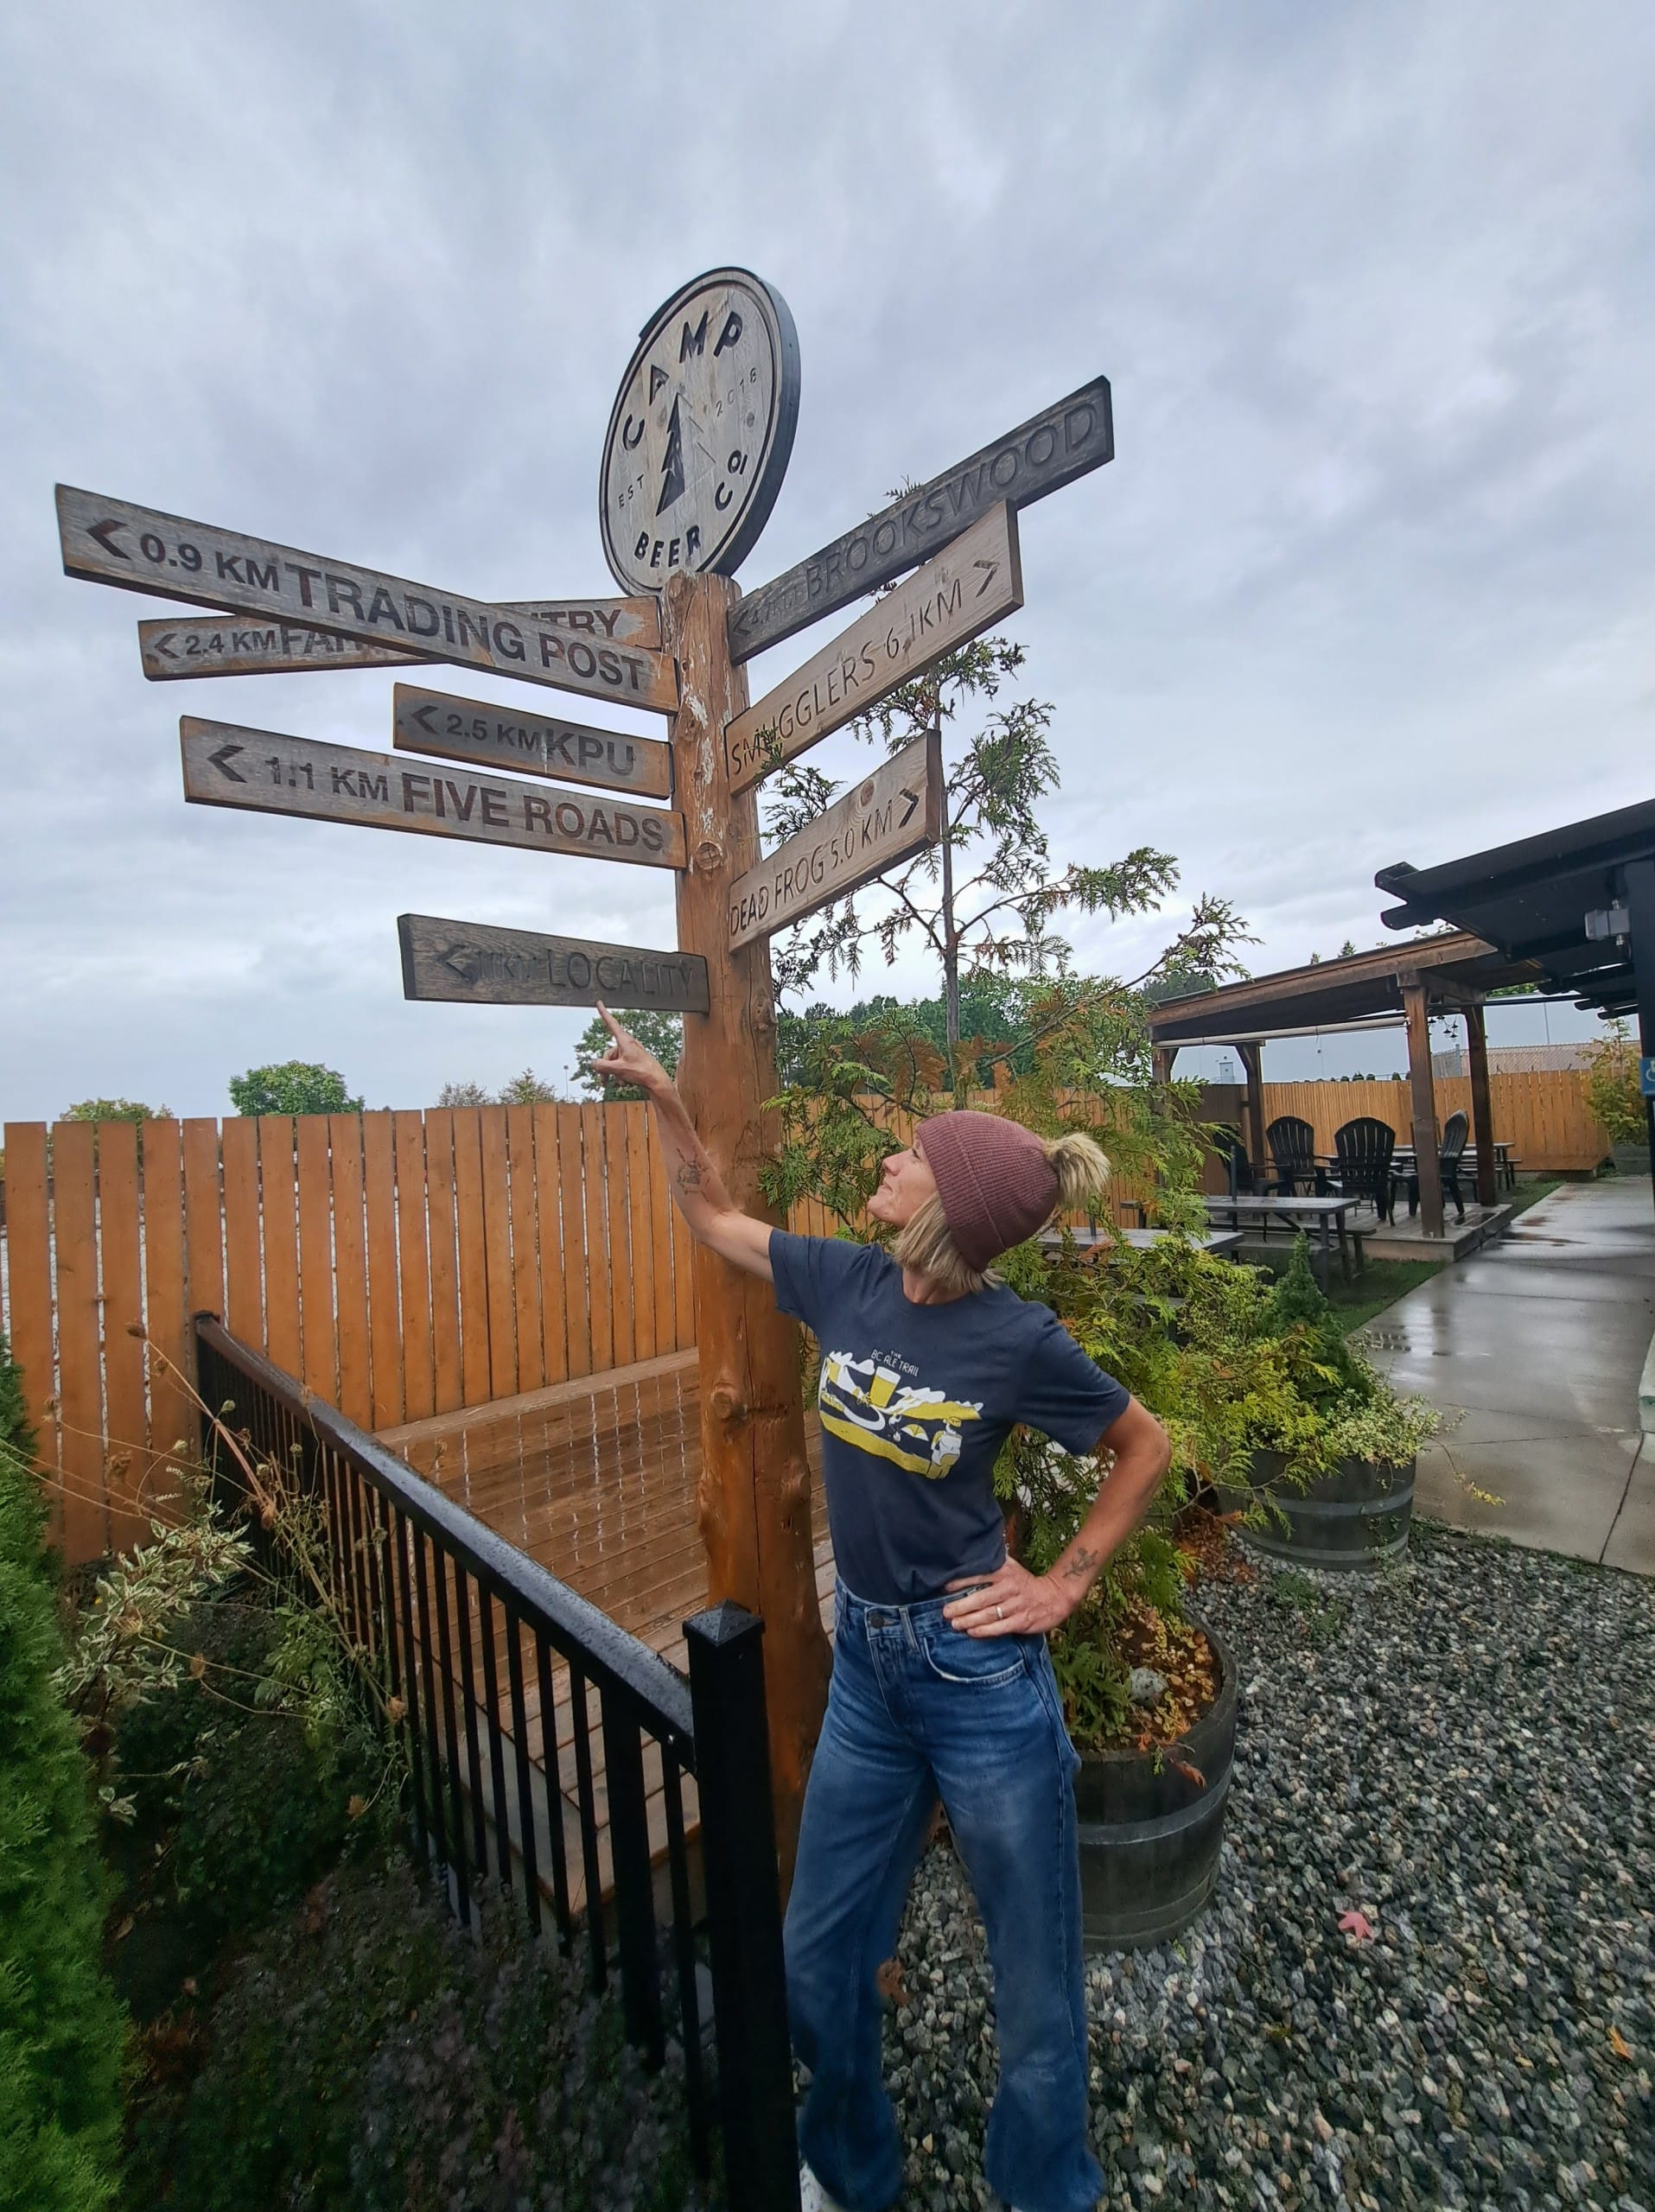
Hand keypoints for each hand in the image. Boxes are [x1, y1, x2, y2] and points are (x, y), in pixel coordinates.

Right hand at [583, 1003, 670, 1096]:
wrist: (657, 1081)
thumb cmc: (642, 1072)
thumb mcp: (617, 1069)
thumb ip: (602, 1065)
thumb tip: (593, 1063)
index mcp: (624, 1041)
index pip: (611, 1023)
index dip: (604, 1013)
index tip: (600, 1003)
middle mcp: (627, 1044)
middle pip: (609, 1052)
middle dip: (605, 1066)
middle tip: (604, 1079)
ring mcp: (631, 1053)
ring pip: (614, 1061)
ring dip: (613, 1072)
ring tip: (618, 1081)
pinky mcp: (634, 1060)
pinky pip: (621, 1065)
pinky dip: (620, 1074)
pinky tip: (625, 1082)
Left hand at [942, 1557, 1076, 1638]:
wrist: (1055, 1596)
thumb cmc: (1024, 1583)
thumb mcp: (1011, 1568)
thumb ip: (991, 1566)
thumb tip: (966, 1562)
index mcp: (1005, 1572)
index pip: (980, 1575)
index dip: (961, 1582)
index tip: (945, 1587)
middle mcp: (1010, 1587)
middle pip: (982, 1598)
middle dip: (962, 1606)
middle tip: (945, 1611)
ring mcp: (1017, 1605)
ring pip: (989, 1614)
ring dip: (970, 1620)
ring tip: (954, 1623)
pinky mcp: (1022, 1621)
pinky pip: (1000, 1627)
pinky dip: (985, 1631)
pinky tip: (972, 1632)